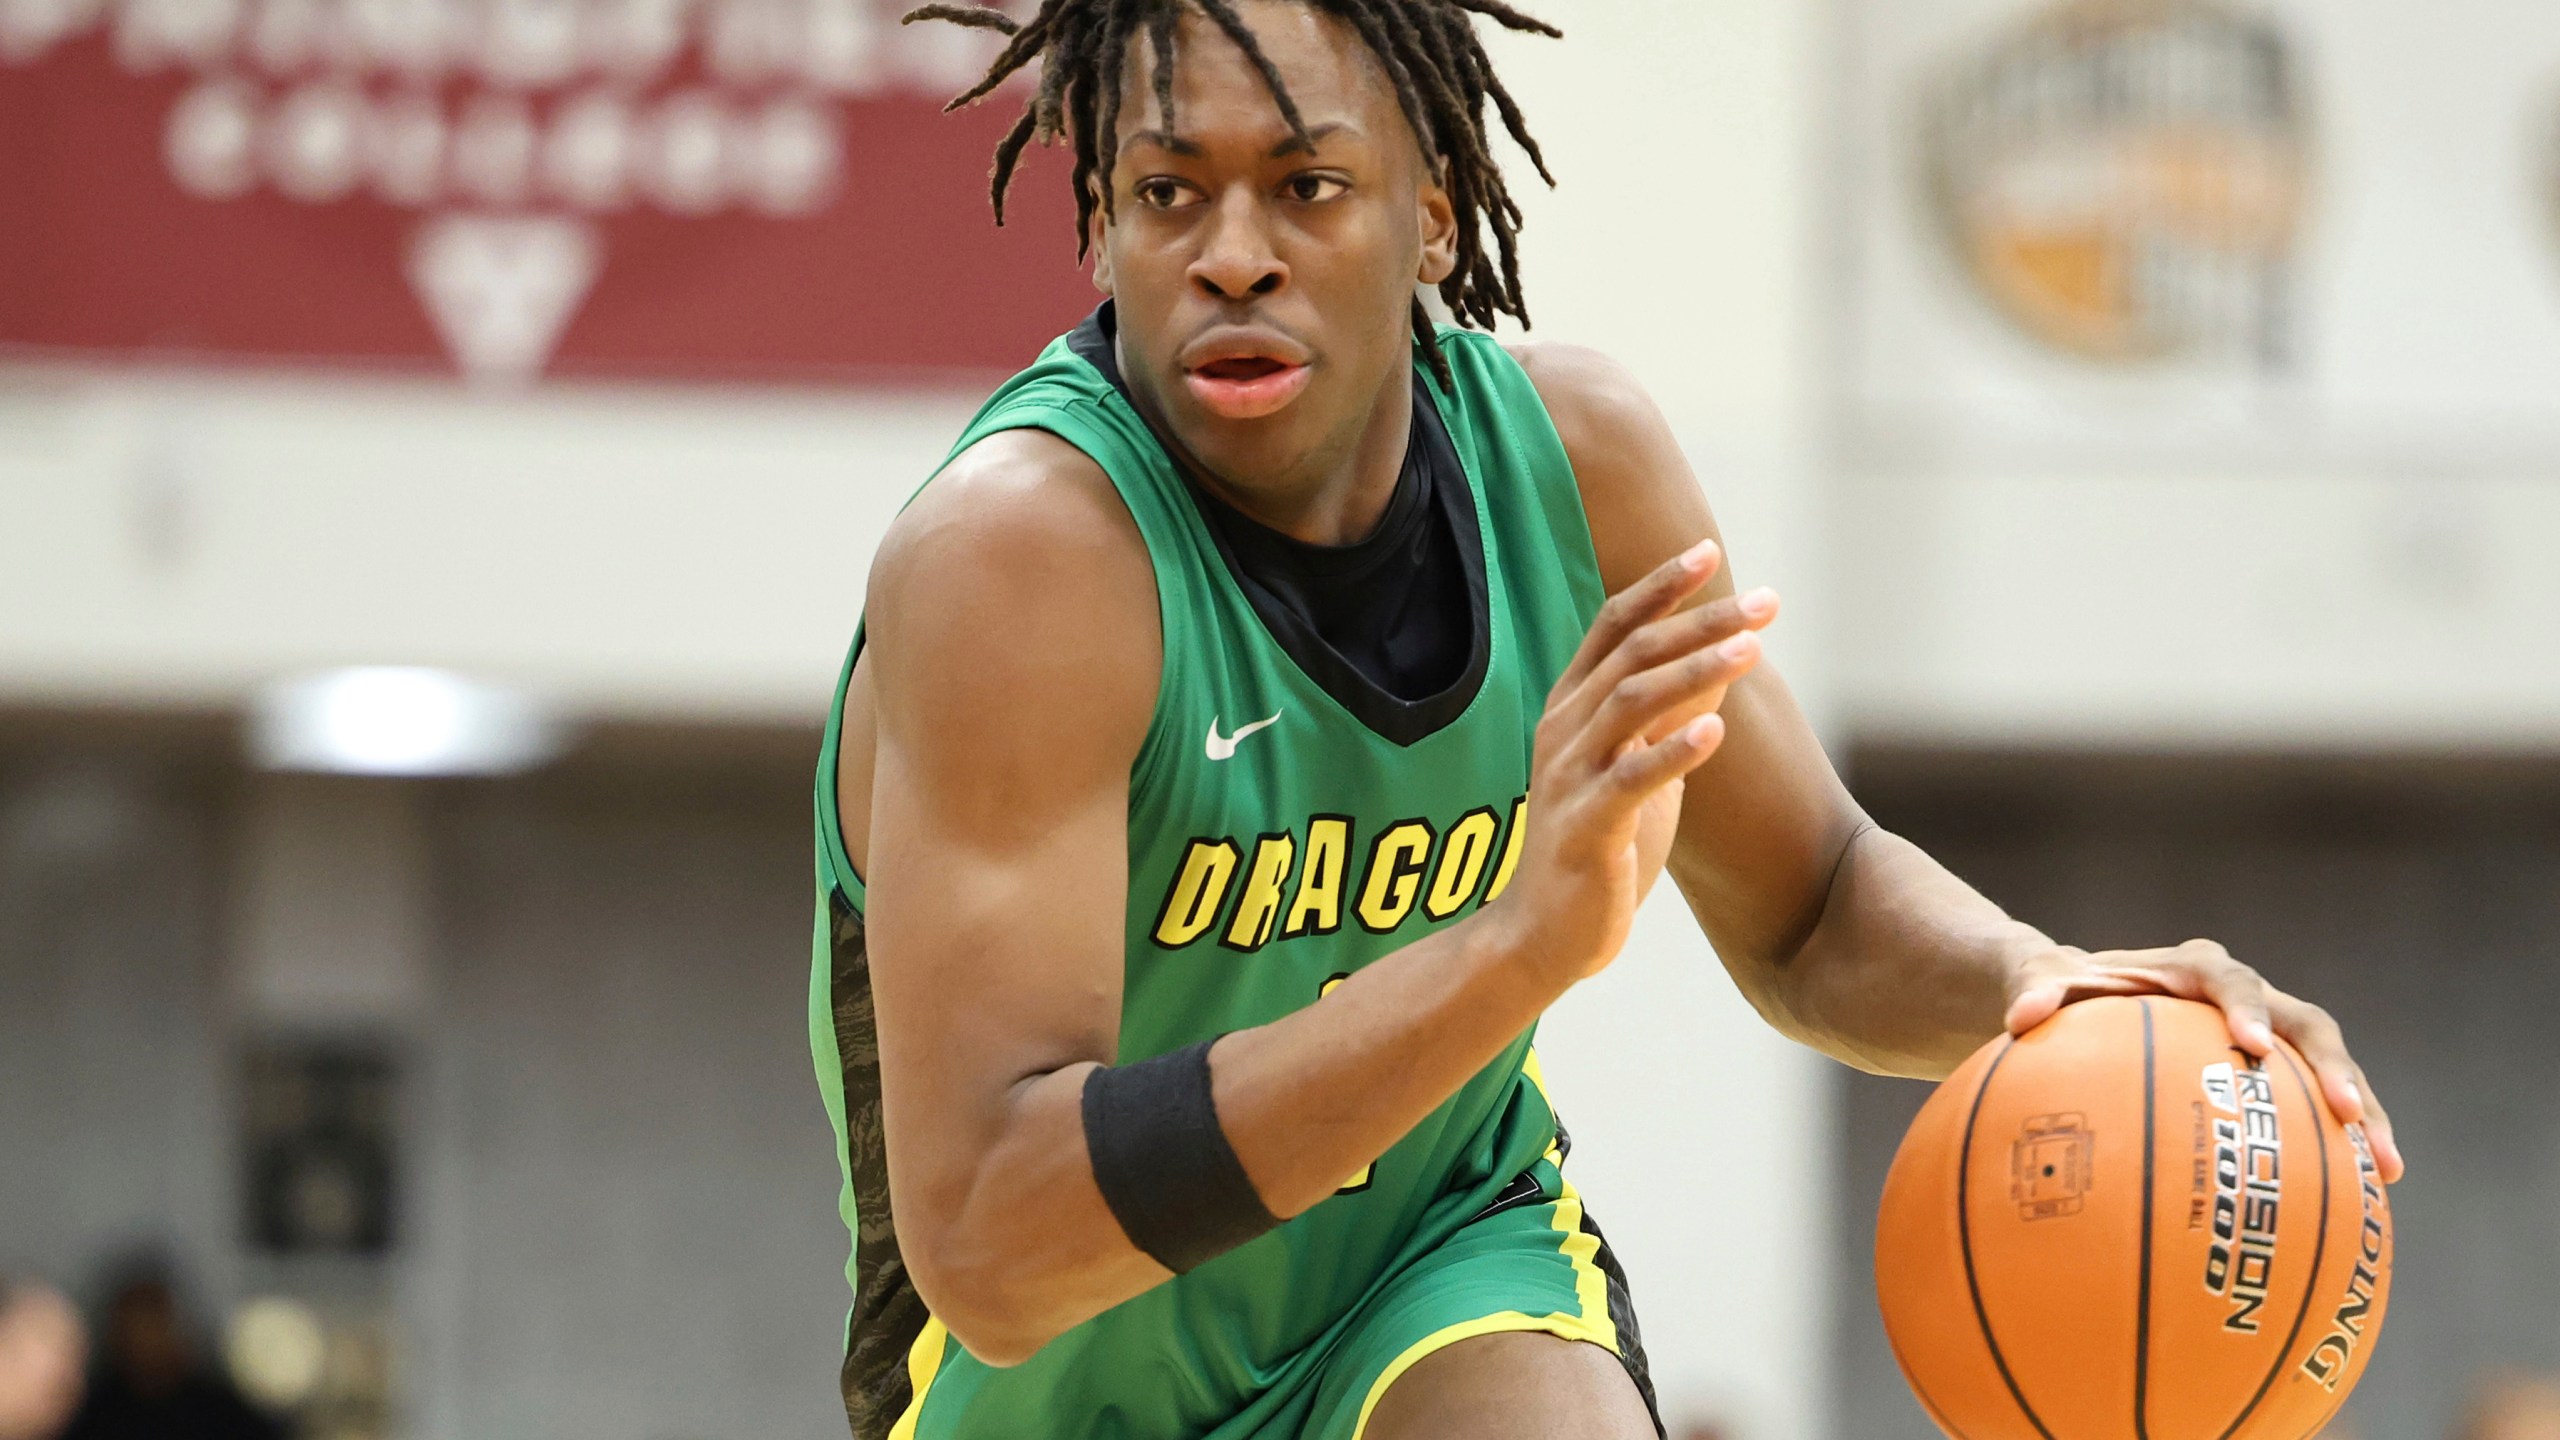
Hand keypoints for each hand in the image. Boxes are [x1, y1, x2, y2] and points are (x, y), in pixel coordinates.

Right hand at [1489, 537, 1776, 984]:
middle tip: (1763, 602)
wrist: (1542, 936)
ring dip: (1694, 671)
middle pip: (1632, 653)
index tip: (1707, 552)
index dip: (1659, 587)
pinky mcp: (1585, 828)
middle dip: (1700, 621)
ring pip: (1629, 702)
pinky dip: (1673, 752)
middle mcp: (1563, 730)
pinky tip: (1716, 732)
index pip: (1612, 627)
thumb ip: (1665, 719)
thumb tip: (1719, 666)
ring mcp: (1569, 777)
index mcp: (1570, 709)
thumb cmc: (1598, 848)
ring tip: (1752, 650)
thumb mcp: (1636, 770)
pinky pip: (1629, 780)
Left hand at [2004, 941, 2404, 1182]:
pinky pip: (2315, 1111)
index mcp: (2194, 968)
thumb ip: (2033, 988)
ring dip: (2363, 1114)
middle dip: (2331, 1068)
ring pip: (2330, 1069)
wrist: (2081, 1004)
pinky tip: (2364, 1200)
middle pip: (2306, 1023)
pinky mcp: (2276, 1076)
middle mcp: (2246, 997)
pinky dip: (2340, 1147)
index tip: (2252, 1044)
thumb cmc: (2061, 992)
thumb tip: (2019, 1016)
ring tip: (2385, 1168)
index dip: (2249, 1008)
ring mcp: (2270, 1036)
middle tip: (2348, 1113)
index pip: (2230, 979)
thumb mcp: (2039, 982)